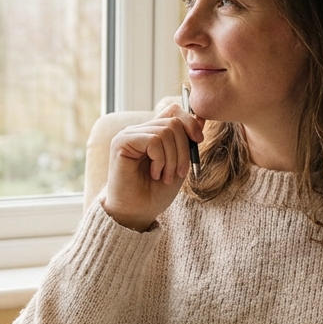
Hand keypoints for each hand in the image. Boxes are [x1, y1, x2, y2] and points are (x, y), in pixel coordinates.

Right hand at [100, 104, 202, 230]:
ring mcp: (129, 135)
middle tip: (179, 173)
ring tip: (166, 177)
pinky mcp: (121, 142)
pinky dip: (161, 160)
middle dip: (184, 149)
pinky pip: (154, 140)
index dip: (190, 121)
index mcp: (152, 133)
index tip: (198, 141)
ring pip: (166, 131)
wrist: (137, 213)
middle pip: (174, 121)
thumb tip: (201, 117)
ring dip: (173, 159)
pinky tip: (155, 174)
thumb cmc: (156, 192)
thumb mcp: (179, 163)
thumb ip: (187, 141)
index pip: (174, 110)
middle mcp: (139, 130)